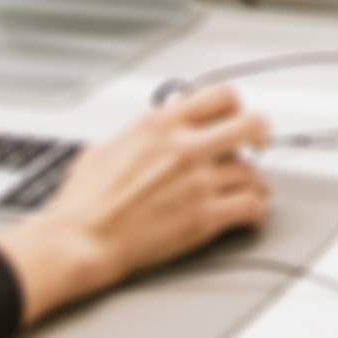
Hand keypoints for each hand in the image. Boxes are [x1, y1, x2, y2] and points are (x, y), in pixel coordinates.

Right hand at [0, 85, 271, 326]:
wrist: (76, 243)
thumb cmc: (82, 203)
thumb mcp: (106, 147)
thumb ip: (141, 131)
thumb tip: (157, 123)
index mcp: (161, 125)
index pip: (222, 95)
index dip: (235, 105)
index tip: (237, 116)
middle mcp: (186, 148)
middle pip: (252, 124)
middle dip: (260, 134)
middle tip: (260, 144)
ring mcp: (198, 182)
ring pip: (252, 172)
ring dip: (252, 181)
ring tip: (248, 189)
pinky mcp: (203, 217)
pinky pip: (250, 206)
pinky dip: (254, 211)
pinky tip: (250, 213)